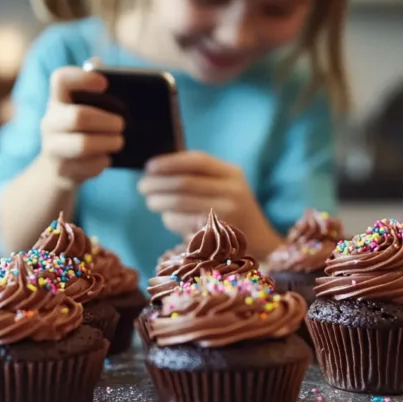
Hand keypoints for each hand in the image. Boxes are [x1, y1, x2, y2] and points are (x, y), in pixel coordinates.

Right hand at [39, 63, 123, 188]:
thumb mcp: (82, 108)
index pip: (60, 79)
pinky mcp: (60, 170)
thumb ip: (90, 87)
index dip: (82, 78)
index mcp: (57, 100)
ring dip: (108, 142)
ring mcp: (51, 147)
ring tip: (120, 141)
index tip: (104, 83)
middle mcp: (49, 122)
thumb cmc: (79, 131)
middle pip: (79, 116)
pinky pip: (88, 166)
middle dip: (107, 121)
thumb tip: (98, 61)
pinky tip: (106, 158)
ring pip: (83, 144)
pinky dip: (102, 162)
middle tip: (122, 124)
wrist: (59, 168)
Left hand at [137, 151, 280, 255]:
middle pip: (185, 184)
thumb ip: (199, 175)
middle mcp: (233, 191)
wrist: (260, 241)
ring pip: (181, 204)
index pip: (197, 160)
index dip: (169, 162)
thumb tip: (156, 171)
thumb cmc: (234, 209)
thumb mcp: (225, 185)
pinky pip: (184, 224)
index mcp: (232, 173)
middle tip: (142, 187)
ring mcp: (227, 214)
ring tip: (150, 202)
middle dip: (157, 184)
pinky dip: (170, 220)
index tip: (149, 167)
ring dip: (159, 202)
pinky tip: (167, 218)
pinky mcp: (219, 235)